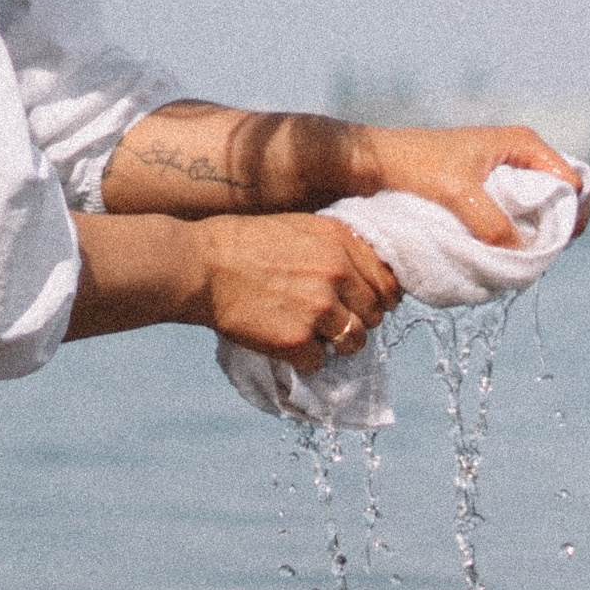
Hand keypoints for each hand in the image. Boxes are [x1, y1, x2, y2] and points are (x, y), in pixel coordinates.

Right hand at [195, 215, 402, 370]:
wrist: (201, 266)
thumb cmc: (244, 244)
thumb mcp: (301, 228)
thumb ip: (338, 247)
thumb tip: (366, 274)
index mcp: (341, 241)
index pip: (388, 282)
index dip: (379, 297)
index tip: (363, 303)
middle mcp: (337, 272)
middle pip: (375, 314)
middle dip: (357, 320)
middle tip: (329, 320)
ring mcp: (319, 308)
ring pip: (354, 342)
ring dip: (336, 344)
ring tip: (311, 335)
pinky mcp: (296, 340)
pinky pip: (319, 362)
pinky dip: (304, 358)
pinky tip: (284, 341)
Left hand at [363, 123, 589, 247]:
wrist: (379, 162)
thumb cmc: (417, 165)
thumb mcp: (457, 193)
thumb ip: (491, 222)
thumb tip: (521, 254)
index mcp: (525, 144)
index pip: (572, 183)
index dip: (570, 215)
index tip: (553, 243)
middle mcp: (523, 156)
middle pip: (562, 199)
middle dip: (556, 229)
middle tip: (540, 256)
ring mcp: (509, 175)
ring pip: (540, 212)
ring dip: (536, 236)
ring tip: (522, 258)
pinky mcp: (493, 193)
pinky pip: (519, 217)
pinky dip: (518, 236)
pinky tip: (507, 252)